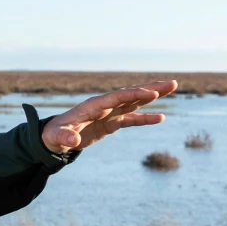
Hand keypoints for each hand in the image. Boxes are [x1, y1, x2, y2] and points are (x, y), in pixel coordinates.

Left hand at [41, 80, 178, 154]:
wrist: (54, 138)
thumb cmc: (54, 135)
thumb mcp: (57, 137)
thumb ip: (65, 138)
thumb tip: (73, 142)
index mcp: (93, 106)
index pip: (117, 97)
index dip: (135, 95)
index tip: (152, 93)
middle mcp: (104, 106)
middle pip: (131, 94)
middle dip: (151, 89)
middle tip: (172, 83)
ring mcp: (109, 113)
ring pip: (135, 102)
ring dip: (152, 96)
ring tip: (171, 88)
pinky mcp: (112, 122)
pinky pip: (132, 119)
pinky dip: (145, 118)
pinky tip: (161, 118)